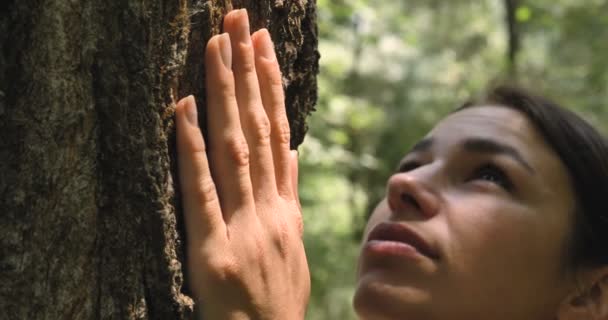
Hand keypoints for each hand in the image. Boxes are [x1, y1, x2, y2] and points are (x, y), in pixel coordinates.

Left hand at [175, 9, 309, 319]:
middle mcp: (269, 210)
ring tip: (218, 46)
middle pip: (259, 130)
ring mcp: (243, 228)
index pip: (280, 134)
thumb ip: (287, 199)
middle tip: (240, 22)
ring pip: (235, 149)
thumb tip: (289, 156)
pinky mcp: (213, 253)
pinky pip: (202, 193)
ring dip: (227, 95)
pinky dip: (193, 149)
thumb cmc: (276, 301)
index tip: (264, 47)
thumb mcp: (294, 247)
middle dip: (250, 72)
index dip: (273, 88)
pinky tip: (185, 110)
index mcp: (286, 209)